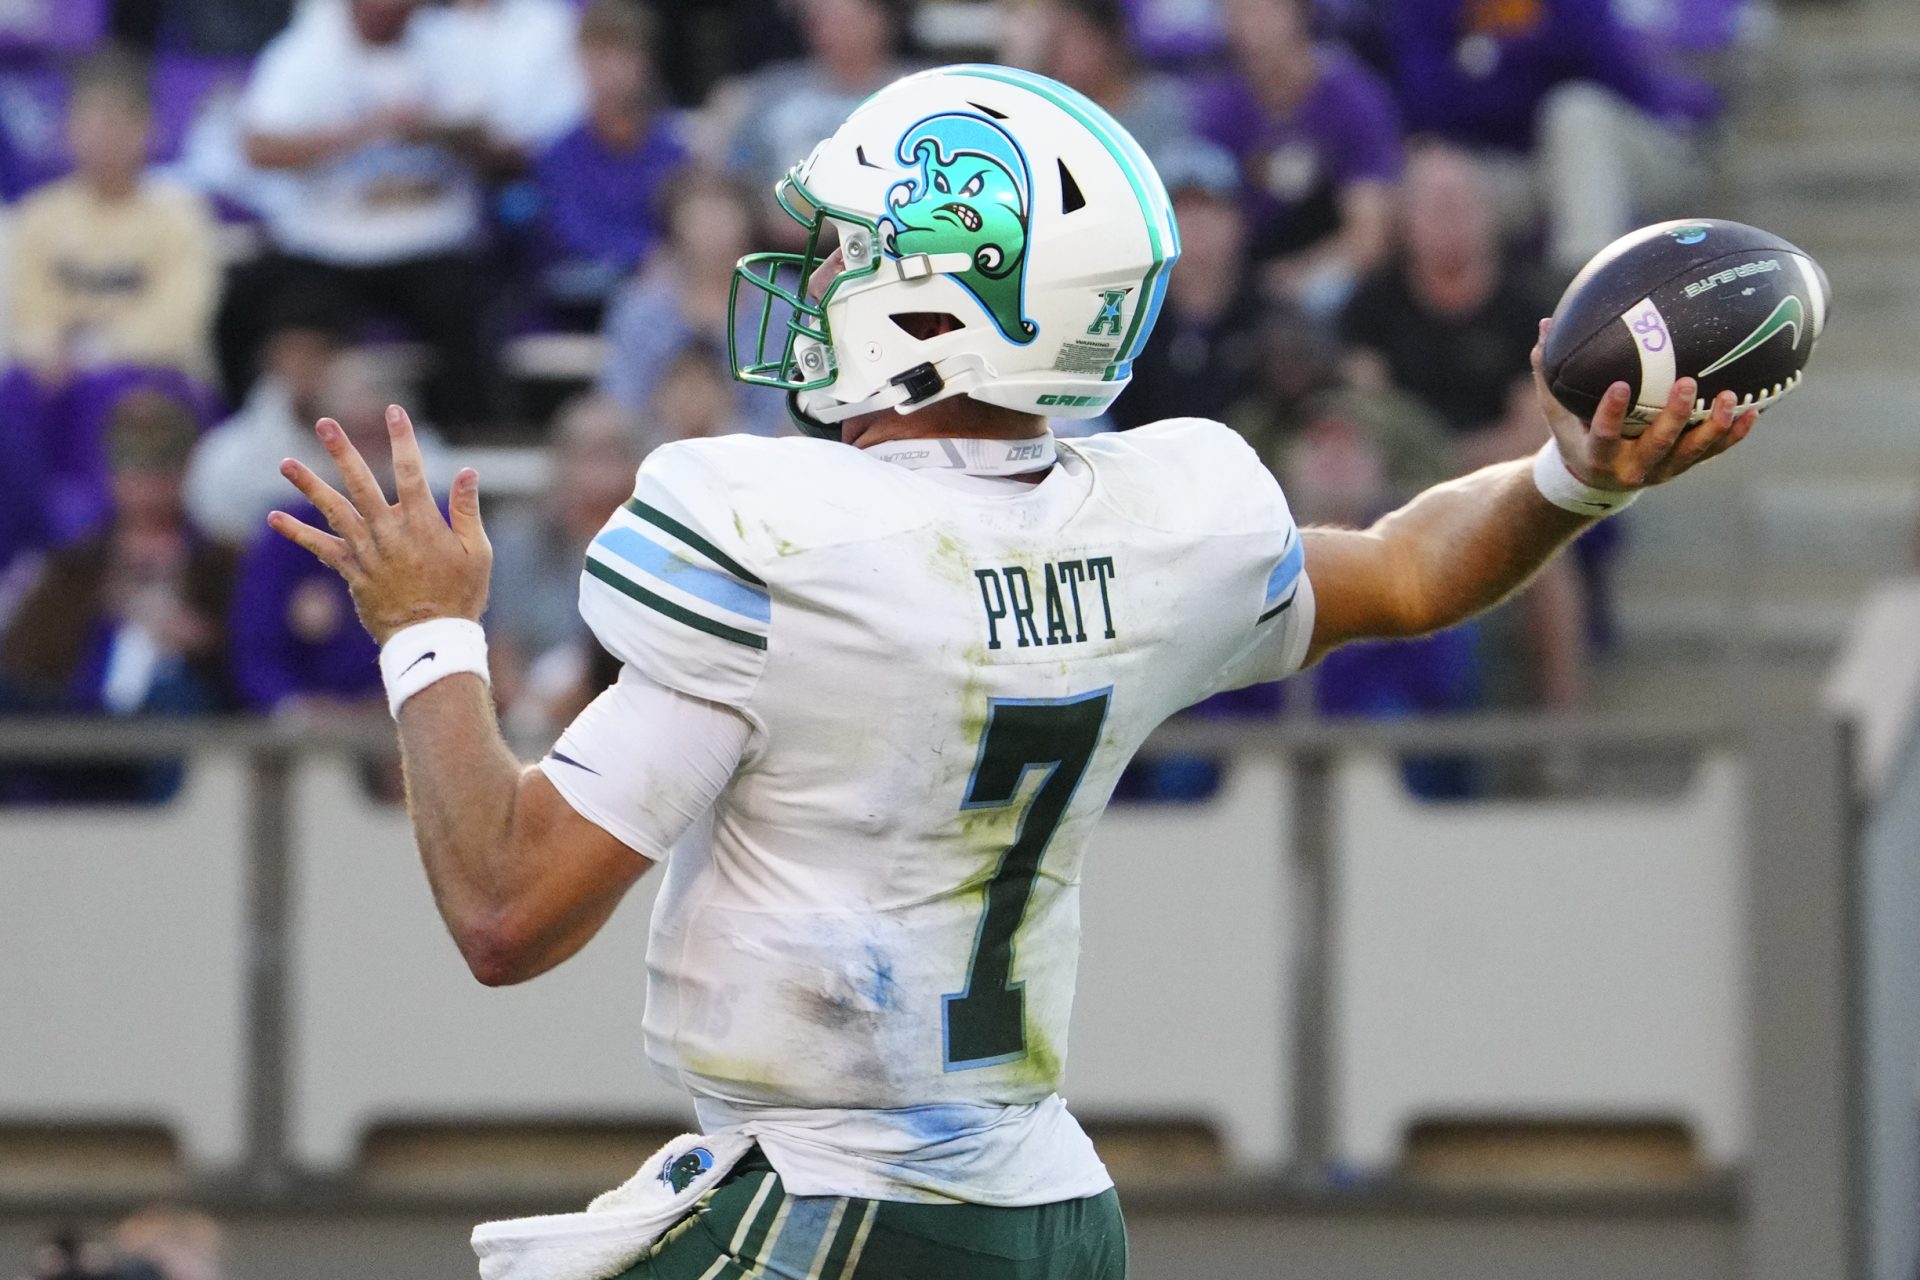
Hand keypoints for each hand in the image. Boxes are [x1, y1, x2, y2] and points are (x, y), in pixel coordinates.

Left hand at [269, 405, 490, 646]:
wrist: (431, 639)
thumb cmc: (461, 596)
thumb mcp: (479, 553)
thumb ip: (467, 511)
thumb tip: (468, 471)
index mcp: (423, 523)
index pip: (412, 471)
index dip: (403, 439)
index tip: (395, 411)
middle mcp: (389, 532)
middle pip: (361, 483)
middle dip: (343, 451)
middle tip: (324, 424)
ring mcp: (367, 551)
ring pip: (333, 510)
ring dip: (308, 485)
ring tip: (285, 462)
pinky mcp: (352, 571)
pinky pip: (320, 548)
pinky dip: (297, 533)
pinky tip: (272, 517)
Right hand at [1532, 318, 1758, 491]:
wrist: (1596, 480)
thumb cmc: (1575, 435)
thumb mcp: (1557, 412)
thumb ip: (1550, 374)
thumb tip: (1544, 324)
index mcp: (1598, 455)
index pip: (1602, 435)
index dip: (1611, 414)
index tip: (1620, 386)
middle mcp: (1632, 467)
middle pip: (1657, 444)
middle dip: (1673, 416)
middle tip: (1686, 381)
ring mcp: (1662, 470)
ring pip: (1691, 452)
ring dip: (1712, 427)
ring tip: (1727, 398)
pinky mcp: (1683, 466)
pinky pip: (1713, 452)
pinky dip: (1733, 435)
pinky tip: (1752, 412)